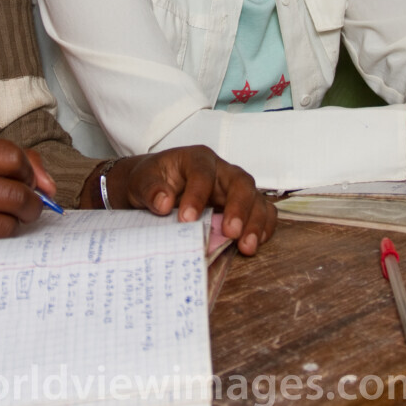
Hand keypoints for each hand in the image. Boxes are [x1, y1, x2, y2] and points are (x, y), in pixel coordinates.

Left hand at [98, 147, 275, 254]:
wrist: (157, 188)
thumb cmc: (152, 181)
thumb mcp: (142, 181)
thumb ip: (150, 189)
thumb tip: (163, 203)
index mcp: (197, 159)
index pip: (203, 173)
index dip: (197, 195)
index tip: (186, 220)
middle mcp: (222, 171)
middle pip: (240, 182)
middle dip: (238, 208)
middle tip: (230, 233)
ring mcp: (235, 188)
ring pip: (256, 198)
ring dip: (255, 222)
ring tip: (247, 246)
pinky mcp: (243, 206)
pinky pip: (263, 212)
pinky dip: (263, 227)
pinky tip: (256, 243)